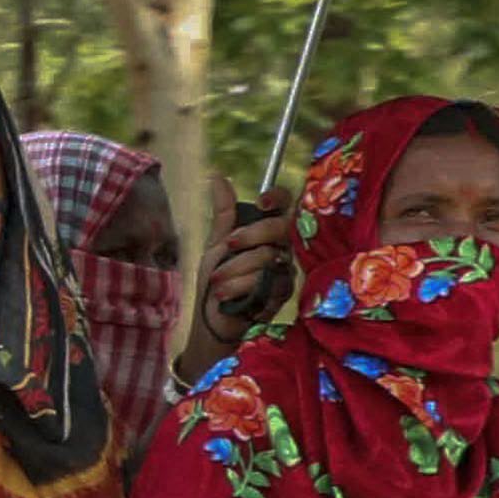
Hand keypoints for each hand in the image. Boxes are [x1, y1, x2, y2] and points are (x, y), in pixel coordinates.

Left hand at [195, 179, 300, 351]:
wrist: (213, 320)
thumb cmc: (216, 282)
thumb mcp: (216, 245)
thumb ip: (224, 214)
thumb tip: (218, 177)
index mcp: (267, 232)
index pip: (285, 205)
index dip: (278, 197)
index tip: (261, 201)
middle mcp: (282, 247)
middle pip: (281, 227)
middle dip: (251, 235)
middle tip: (228, 246)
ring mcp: (286, 270)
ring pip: (270, 256)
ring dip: (236, 268)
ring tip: (218, 282)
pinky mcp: (283, 293)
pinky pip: (267, 280)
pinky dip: (240, 286)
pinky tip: (226, 295)